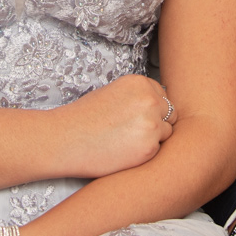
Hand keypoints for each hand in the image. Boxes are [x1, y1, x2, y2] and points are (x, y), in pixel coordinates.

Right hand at [54, 73, 175, 177]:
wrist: (65, 139)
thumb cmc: (84, 118)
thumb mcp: (113, 93)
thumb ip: (137, 96)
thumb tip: (158, 105)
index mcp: (139, 83)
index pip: (162, 95)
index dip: (151, 108)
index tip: (135, 117)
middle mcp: (150, 99)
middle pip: (170, 113)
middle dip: (157, 122)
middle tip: (132, 132)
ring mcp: (152, 123)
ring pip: (166, 132)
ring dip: (153, 138)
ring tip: (127, 141)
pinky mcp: (149, 147)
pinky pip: (158, 150)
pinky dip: (146, 153)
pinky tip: (125, 151)